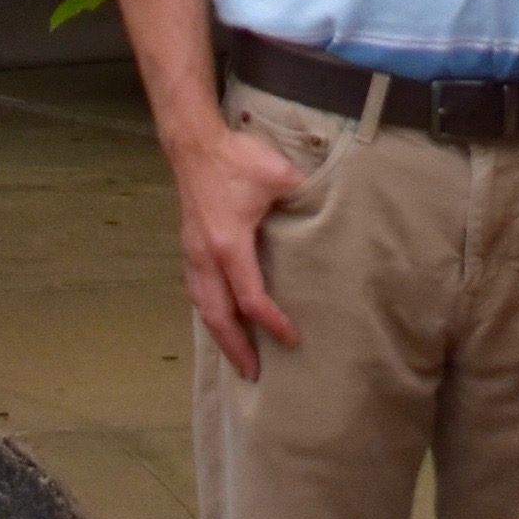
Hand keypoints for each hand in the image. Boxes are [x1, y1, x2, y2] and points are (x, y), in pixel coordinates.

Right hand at [171, 109, 308, 382]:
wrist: (194, 145)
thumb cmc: (235, 159)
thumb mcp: (278, 175)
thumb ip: (304, 195)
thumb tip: (330, 208)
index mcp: (229, 246)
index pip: (251, 299)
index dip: (271, 323)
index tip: (291, 338)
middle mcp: (206, 258)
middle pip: (218, 316)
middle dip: (235, 348)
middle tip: (252, 374)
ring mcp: (193, 254)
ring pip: (202, 307)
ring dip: (219, 335)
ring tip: (235, 356)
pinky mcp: (189, 247)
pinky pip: (196, 292)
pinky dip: (208, 313)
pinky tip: (220, 319)